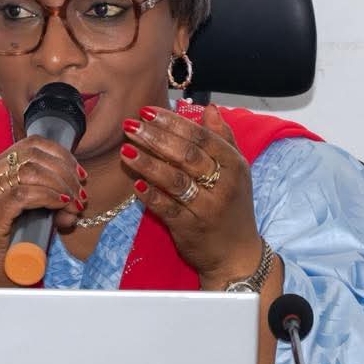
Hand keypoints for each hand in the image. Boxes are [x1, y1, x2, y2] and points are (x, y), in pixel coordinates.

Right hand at [0, 136, 85, 285]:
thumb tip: (78, 191)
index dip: (61, 155)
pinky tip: (62, 205)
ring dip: (62, 186)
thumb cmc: (13, 242)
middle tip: (80, 193)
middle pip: (35, 155)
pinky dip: (50, 197)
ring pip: (33, 172)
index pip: (32, 144)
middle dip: (65, 172)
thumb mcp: (34, 211)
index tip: (79, 174)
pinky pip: (26, 193)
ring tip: (74, 204)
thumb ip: (51, 195)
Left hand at [119, 103, 264, 286]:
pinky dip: (151, 195)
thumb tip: (210, 108)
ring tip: (126, 150)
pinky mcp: (191, 228)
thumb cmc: (232, 207)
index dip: (173, 122)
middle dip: (156, 138)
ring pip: (175, 180)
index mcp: (234, 165)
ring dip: (148, 163)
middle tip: (131, 125)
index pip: (202, 137)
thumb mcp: (237, 171)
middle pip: (187, 155)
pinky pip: (168, 208)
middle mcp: (224, 184)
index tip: (148, 111)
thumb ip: (223, 138)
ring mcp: (207, 208)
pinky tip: (135, 184)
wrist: (236, 254)